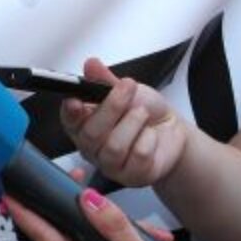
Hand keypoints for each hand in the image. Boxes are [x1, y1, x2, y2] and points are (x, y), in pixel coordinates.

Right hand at [60, 58, 185, 186]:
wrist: (171, 131)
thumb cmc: (144, 112)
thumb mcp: (125, 90)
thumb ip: (105, 79)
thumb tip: (91, 65)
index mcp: (84, 125)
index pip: (69, 121)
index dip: (70, 113)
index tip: (76, 101)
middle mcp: (93, 148)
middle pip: (91, 134)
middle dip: (112, 107)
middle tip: (127, 88)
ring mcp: (111, 165)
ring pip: (114, 147)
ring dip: (133, 123)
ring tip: (143, 113)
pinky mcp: (132, 176)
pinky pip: (137, 156)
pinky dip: (148, 139)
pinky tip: (150, 135)